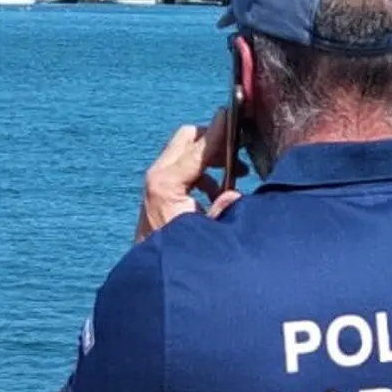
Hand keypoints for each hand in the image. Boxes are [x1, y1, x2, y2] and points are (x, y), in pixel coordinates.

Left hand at [134, 110, 243, 243]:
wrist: (151, 278)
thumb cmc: (177, 256)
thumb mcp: (205, 234)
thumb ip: (221, 211)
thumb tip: (235, 193)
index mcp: (166, 184)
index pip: (197, 147)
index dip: (218, 131)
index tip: (232, 113)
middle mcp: (157, 178)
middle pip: (187, 139)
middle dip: (214, 139)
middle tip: (239, 150)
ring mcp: (156, 183)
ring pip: (185, 152)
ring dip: (210, 158)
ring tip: (237, 176)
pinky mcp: (159, 192)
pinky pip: (183, 169)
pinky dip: (202, 173)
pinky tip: (219, 194)